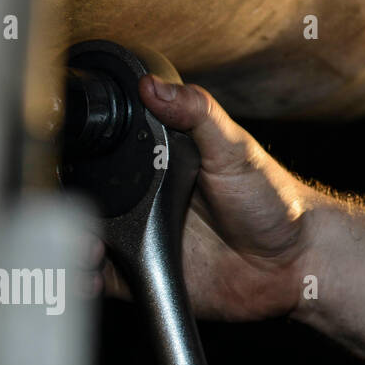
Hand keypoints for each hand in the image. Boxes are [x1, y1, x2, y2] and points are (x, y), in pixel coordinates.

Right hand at [91, 75, 318, 320]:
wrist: (295, 262)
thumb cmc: (274, 200)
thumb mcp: (236, 149)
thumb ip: (197, 115)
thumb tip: (154, 85)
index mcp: (161, 161)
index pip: (107, 153)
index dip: (83, 158)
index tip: (68, 162)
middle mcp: (146, 197)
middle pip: (88, 197)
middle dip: (69, 206)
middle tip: (70, 213)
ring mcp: (145, 234)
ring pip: (88, 238)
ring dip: (74, 242)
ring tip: (85, 245)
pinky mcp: (147, 272)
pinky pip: (104, 278)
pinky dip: (86, 278)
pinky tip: (88, 273)